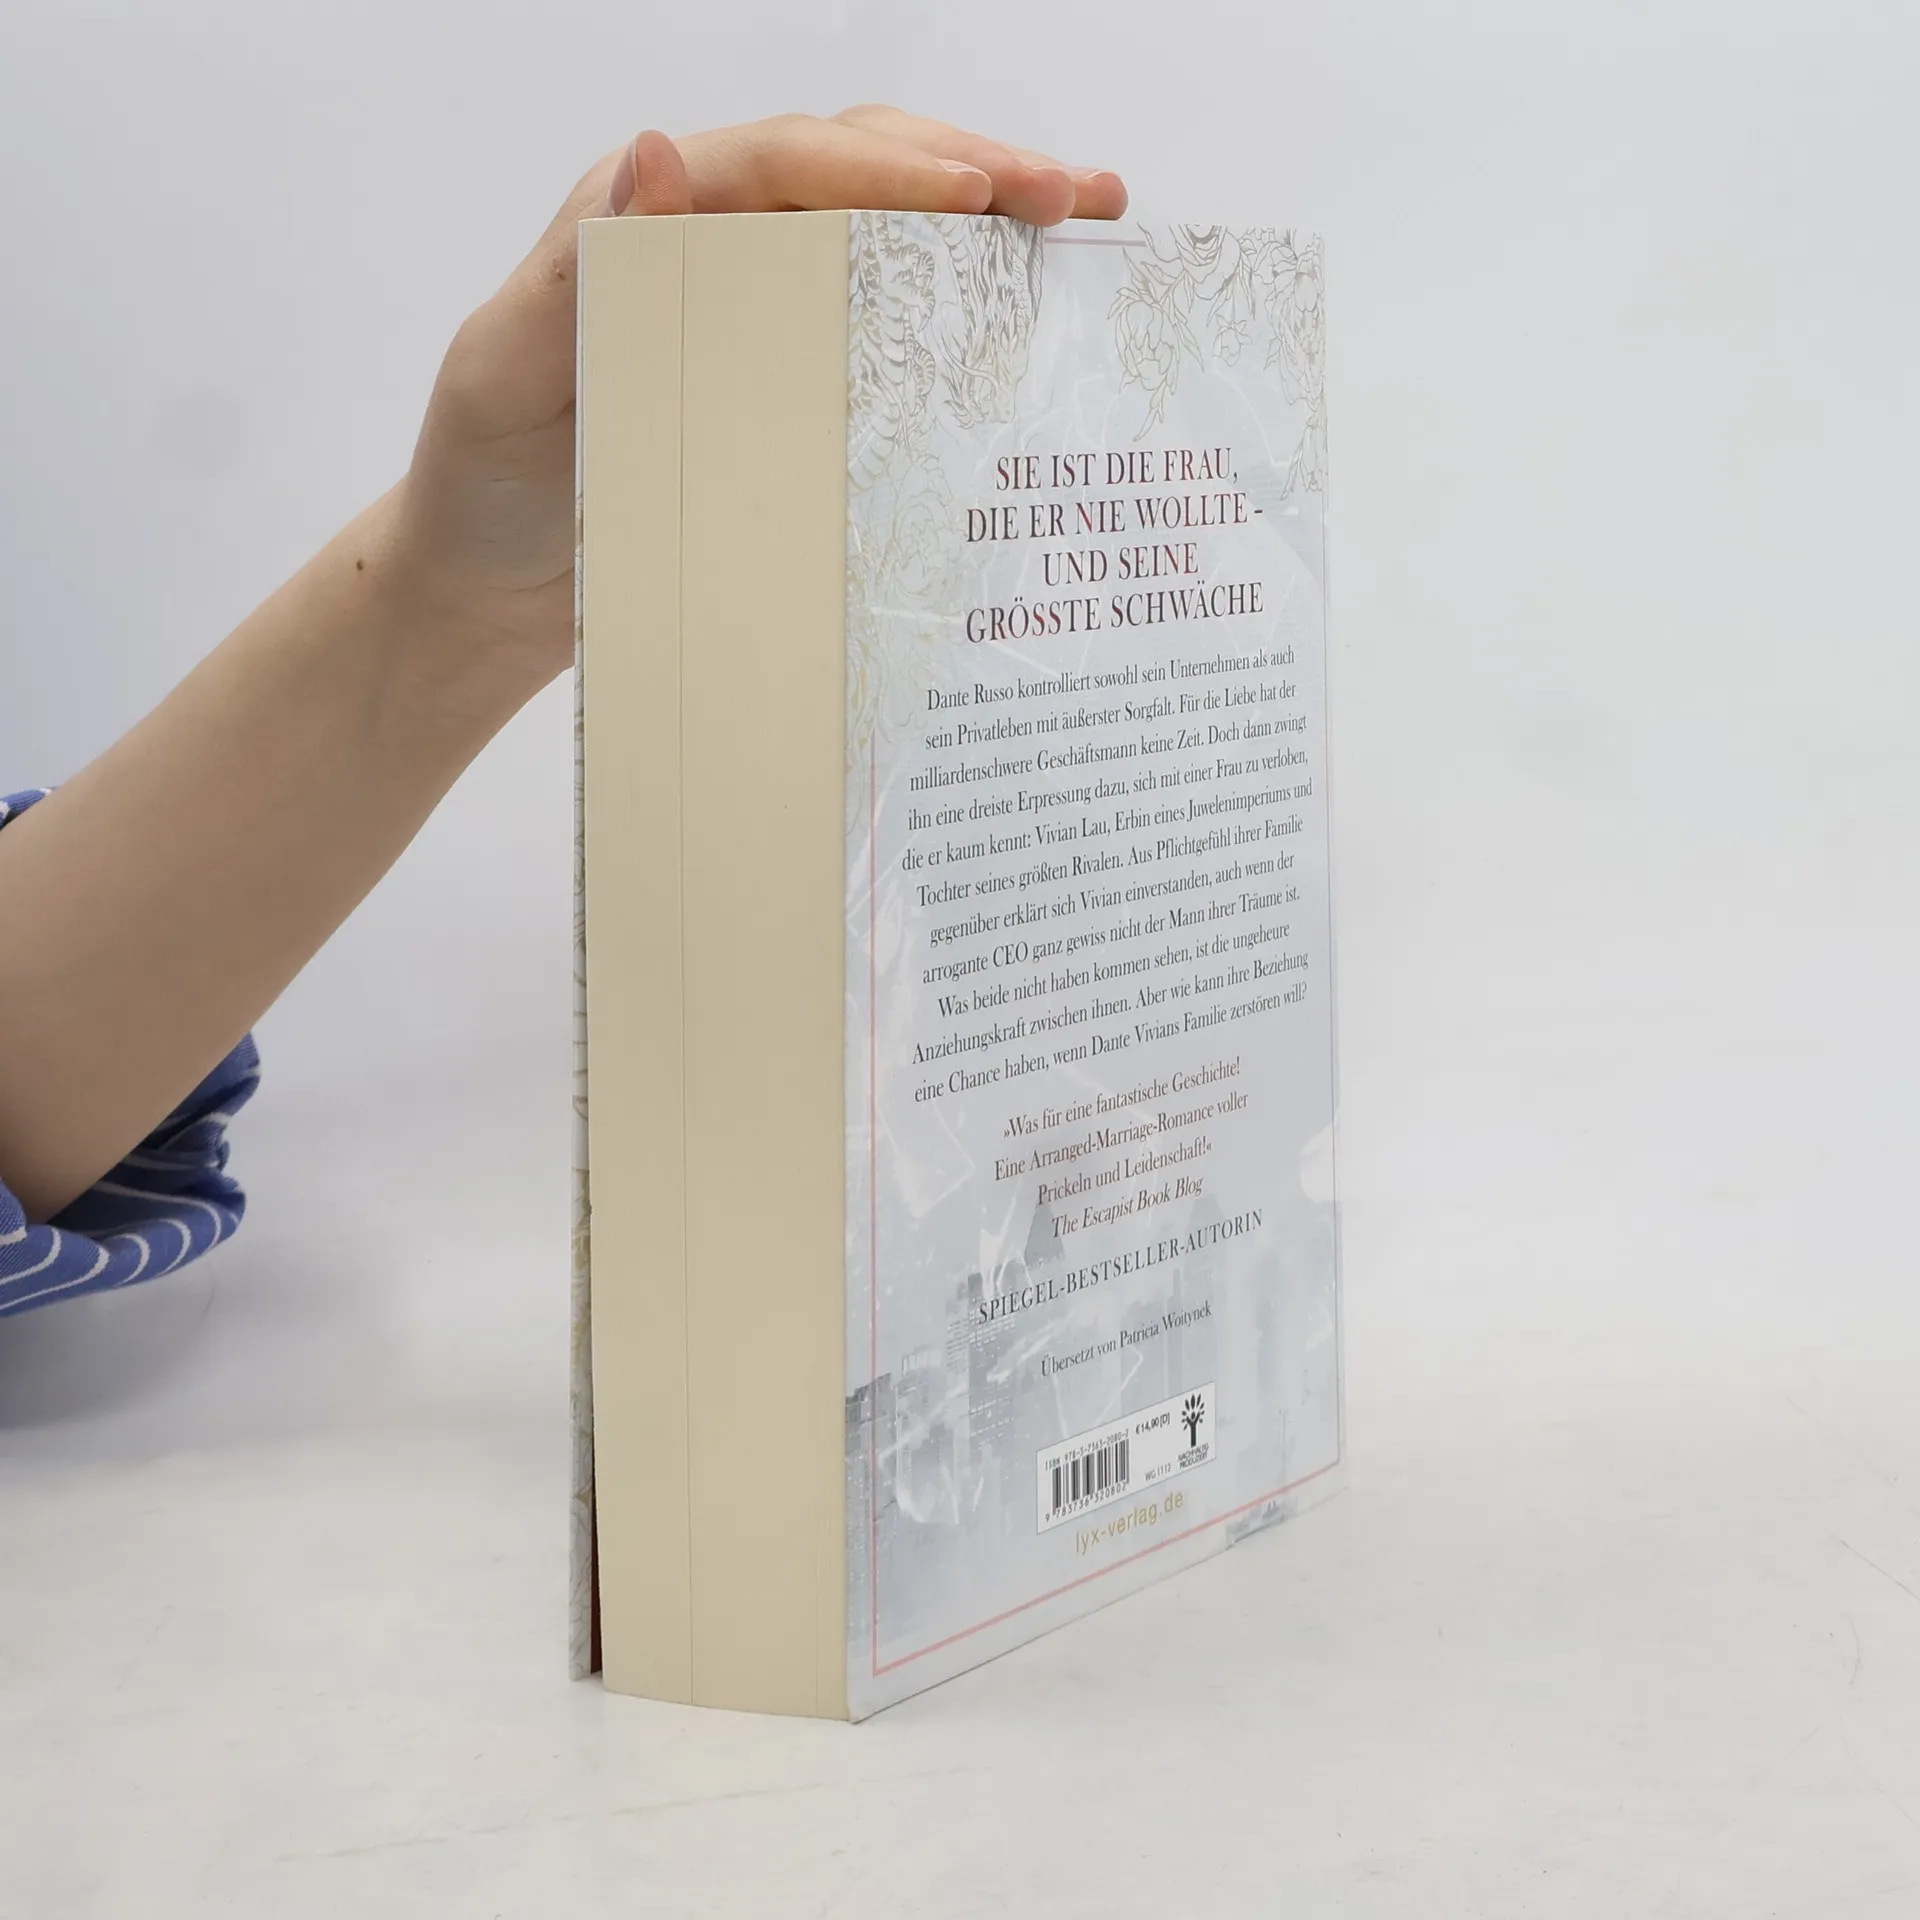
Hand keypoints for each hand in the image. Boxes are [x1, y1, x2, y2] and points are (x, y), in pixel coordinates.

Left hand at [396, 106, 1128, 696]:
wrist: (487, 590)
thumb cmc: (484, 481)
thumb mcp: (505, 372)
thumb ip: (576, 274)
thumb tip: (656, 154)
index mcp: (648, 217)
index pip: (785, 164)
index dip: (887, 168)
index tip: (981, 192)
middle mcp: (717, 244)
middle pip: (861, 173)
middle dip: (977, 170)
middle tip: (1079, 196)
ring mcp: (760, 311)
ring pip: (886, 236)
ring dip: (989, 226)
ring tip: (1087, 227)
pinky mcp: (786, 380)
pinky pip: (879, 326)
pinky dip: (956, 309)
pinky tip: (1026, 316)